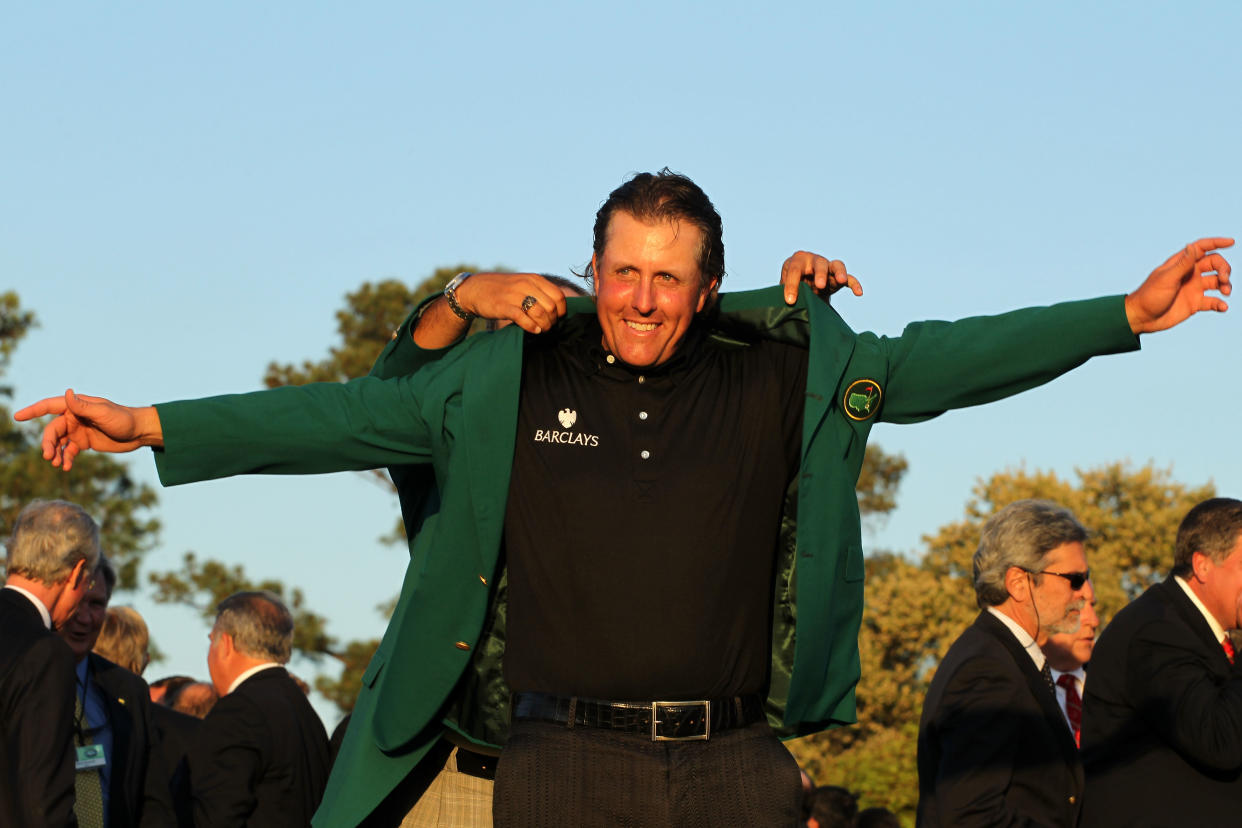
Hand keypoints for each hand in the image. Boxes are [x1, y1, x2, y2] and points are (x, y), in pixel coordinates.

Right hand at [13, 390, 161, 470]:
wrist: (139, 433)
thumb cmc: (124, 419)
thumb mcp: (104, 413)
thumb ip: (84, 406)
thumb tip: (67, 392)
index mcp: (76, 406)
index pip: (49, 406)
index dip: (33, 411)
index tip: (17, 417)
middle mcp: (74, 417)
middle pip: (53, 430)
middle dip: (48, 443)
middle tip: (49, 457)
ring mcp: (78, 430)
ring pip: (59, 442)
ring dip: (55, 453)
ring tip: (57, 464)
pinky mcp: (84, 442)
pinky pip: (69, 451)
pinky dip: (66, 459)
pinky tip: (66, 467)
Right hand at [457, 272, 571, 333]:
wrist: (475, 290)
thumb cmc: (503, 290)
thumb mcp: (523, 283)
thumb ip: (539, 291)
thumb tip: (557, 308)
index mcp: (534, 279)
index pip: (558, 296)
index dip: (561, 310)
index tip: (557, 318)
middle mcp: (526, 285)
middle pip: (551, 306)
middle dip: (553, 320)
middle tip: (548, 326)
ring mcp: (514, 295)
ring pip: (540, 313)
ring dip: (544, 325)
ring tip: (542, 330)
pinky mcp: (503, 306)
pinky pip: (523, 318)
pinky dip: (531, 327)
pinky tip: (534, 330)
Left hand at [781, 252, 862, 304]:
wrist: (802, 287)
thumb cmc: (790, 288)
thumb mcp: (784, 290)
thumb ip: (784, 294)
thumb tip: (787, 306)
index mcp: (797, 261)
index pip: (794, 270)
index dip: (791, 285)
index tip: (790, 301)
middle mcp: (814, 261)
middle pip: (819, 264)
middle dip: (820, 274)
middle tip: (819, 285)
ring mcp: (828, 267)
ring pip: (836, 265)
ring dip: (839, 272)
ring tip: (841, 281)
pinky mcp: (838, 277)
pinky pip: (849, 278)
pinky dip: (854, 284)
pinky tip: (859, 293)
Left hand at [1125, 238, 1232, 333]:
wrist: (1141, 318)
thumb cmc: (1149, 295)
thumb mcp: (1167, 279)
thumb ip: (1182, 264)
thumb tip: (1192, 246)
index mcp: (1182, 264)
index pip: (1202, 248)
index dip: (1217, 243)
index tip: (1231, 242)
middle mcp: (1190, 274)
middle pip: (1215, 264)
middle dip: (1224, 268)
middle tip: (1224, 279)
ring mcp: (1194, 288)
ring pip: (1218, 282)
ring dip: (1226, 285)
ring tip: (1225, 292)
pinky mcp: (1195, 303)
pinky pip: (1213, 301)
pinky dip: (1220, 303)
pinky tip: (1223, 307)